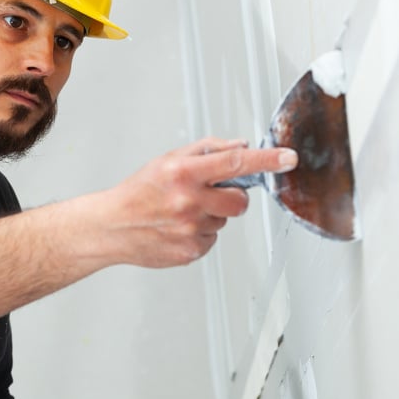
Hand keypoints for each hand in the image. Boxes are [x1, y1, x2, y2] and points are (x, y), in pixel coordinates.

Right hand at [102, 137, 297, 267]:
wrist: (111, 226)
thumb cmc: (138, 192)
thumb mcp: (167, 160)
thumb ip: (207, 150)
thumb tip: (241, 146)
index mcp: (183, 173)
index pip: (235, 162)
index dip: (267, 160)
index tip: (288, 158)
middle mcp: (188, 201)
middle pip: (240, 201)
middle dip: (232, 197)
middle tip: (208, 194)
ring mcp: (190, 230)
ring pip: (224, 221)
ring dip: (211, 216)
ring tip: (181, 213)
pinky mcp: (191, 252)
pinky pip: (212, 240)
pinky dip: (201, 234)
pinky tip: (178, 229)